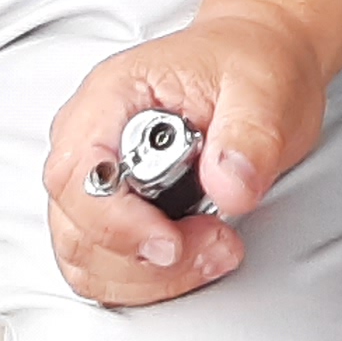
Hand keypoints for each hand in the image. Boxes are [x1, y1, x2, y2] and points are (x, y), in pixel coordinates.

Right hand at [43, 5, 341, 306]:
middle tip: (216, 243)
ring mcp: (95, 176)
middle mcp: (89, 137)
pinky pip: (105, 267)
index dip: (116, 223)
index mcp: (112, 95)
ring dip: (150, 276)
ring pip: (85, 259)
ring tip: (216, 247)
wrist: (259, 59)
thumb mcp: (266, 88)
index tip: (171, 243)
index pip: (78, 175)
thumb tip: (228, 187)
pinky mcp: (110, 209)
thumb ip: (249, 136)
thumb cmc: (251, 63)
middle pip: (75, 228)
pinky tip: (197, 256)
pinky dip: (148, 281)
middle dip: (144, 259)